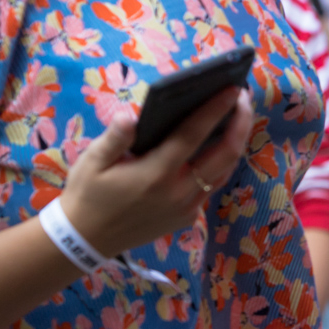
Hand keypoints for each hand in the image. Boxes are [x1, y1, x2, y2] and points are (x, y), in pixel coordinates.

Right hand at [58, 86, 251, 256]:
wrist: (85, 239)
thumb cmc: (87, 194)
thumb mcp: (92, 162)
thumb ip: (114, 138)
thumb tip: (130, 116)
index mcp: (155, 174)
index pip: (193, 135)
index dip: (216, 109)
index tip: (233, 88)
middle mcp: (178, 192)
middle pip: (225, 154)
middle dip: (241, 123)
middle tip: (244, 97)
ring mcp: (186, 208)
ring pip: (224, 171)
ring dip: (235, 142)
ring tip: (238, 115)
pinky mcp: (187, 218)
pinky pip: (212, 186)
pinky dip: (220, 163)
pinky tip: (218, 144)